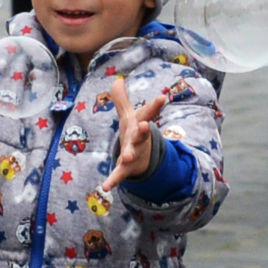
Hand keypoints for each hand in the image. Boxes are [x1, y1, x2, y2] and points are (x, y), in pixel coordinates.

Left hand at [100, 77, 166, 192]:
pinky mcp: (126, 168)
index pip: (148, 113)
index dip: (154, 106)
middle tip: (144, 125)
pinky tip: (106, 187)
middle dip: (143, 131)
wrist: (142, 158)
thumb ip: (121, 99)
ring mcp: (134, 154)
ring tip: (127, 156)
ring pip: (132, 154)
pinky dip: (113, 181)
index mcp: (140, 125)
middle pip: (142, 134)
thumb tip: (117, 79)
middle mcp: (139, 139)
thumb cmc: (134, 133)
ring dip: (130, 154)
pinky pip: (119, 174)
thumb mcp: (128, 116)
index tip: (161, 97)